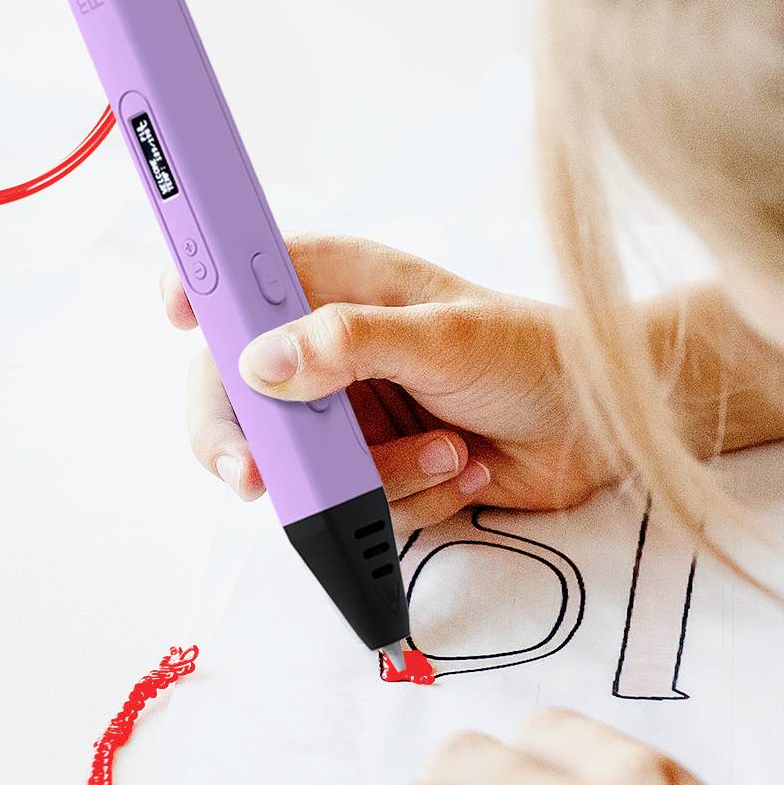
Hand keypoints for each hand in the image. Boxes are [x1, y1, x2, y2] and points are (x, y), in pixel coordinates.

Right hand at [172, 234, 621, 534]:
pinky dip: (415, 495)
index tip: (177, 313)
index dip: (201, 292)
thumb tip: (261, 362)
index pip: (244, 279)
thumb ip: (350, 344)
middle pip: (243, 395)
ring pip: (306, 467)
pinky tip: (469, 467)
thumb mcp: (445, 336)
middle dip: (250, 440)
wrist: (606, 428)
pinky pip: (362, 504)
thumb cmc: (538, 354)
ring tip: (451, 448)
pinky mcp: (385, 470)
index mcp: (342, 286)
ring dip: (380, 472)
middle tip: (252, 473)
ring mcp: (357, 415)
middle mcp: (337, 350)